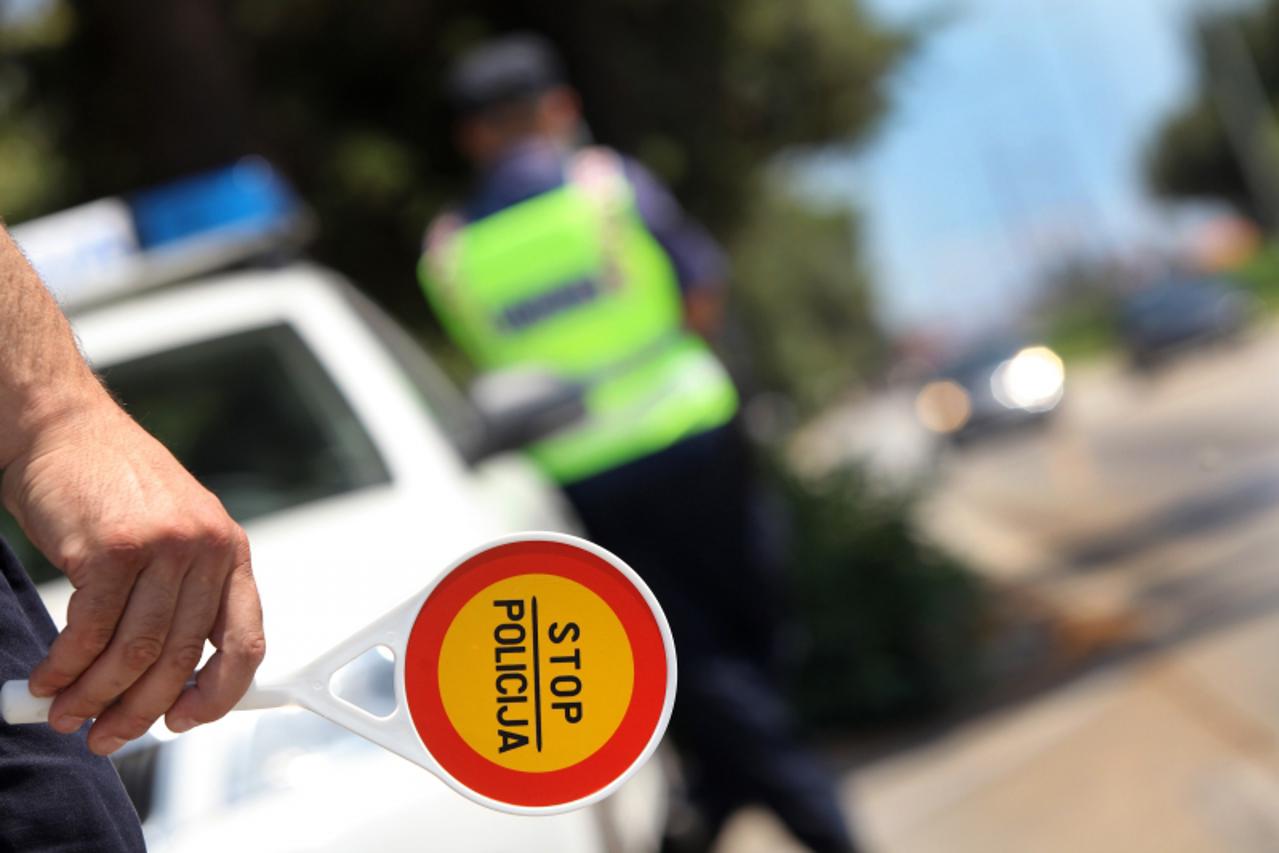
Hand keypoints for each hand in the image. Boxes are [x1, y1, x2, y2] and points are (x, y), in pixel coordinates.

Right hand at [1, 391, 264, 754]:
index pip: (245, 642)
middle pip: (180, 657)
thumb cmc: (113, 488)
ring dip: (95, 695)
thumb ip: (180, 596)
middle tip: (105, 736)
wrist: (65, 429)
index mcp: (230, 552)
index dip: (219, 694)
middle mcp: (206, 549)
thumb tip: (165, 682)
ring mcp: (163, 547)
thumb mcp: (174, 535)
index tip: (185, 720)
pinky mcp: (113, 549)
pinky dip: (65, 666)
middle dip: (139, 710)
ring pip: (133, 652)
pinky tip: (47, 680)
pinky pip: (91, 631)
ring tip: (66, 715)